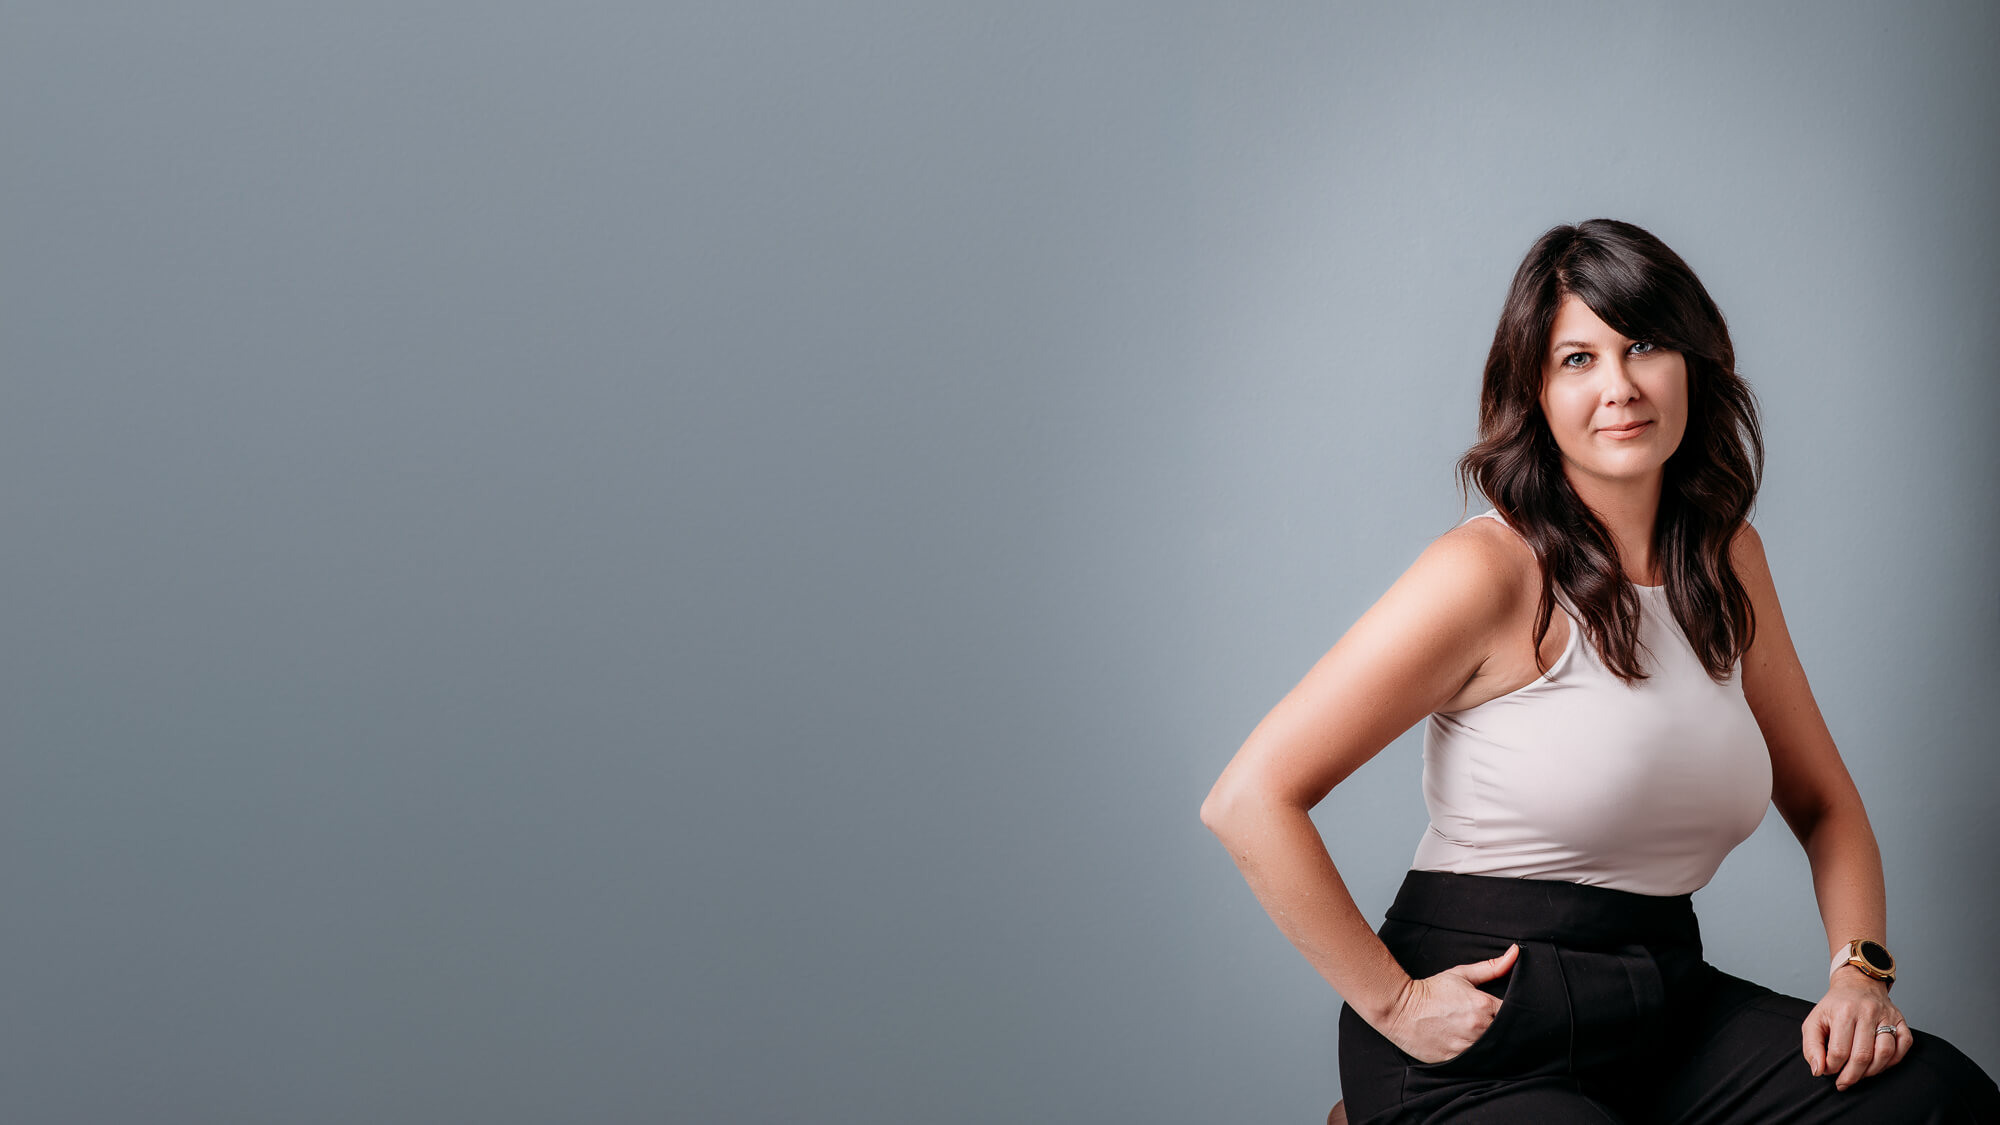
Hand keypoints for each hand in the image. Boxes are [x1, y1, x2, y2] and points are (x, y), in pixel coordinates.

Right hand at [1376, 942, 1518, 1063]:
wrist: (1400, 1008)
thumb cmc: (1431, 991)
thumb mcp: (1461, 974)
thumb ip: (1491, 967)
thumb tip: (1515, 952)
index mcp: (1483, 1005)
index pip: (1514, 1014)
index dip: (1512, 1014)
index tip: (1502, 1013)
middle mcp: (1479, 1027)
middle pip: (1505, 1034)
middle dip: (1501, 1030)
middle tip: (1490, 1025)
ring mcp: (1468, 1046)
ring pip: (1493, 1050)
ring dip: (1490, 1045)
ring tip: (1476, 1035)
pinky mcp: (1458, 1061)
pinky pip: (1477, 1063)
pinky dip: (1477, 1057)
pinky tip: (1468, 1047)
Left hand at [1803, 968, 1912, 1090]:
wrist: (1857, 984)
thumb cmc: (1835, 1006)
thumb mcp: (1814, 1021)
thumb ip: (1811, 1047)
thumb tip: (1818, 1070)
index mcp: (1843, 1011)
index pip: (1839, 1051)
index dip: (1832, 1067)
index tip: (1828, 1071)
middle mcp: (1867, 1012)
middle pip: (1863, 1055)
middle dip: (1852, 1075)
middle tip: (1844, 1082)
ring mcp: (1887, 1016)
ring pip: (1885, 1053)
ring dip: (1872, 1072)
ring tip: (1860, 1074)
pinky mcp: (1901, 1020)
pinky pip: (1903, 1046)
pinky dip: (1893, 1061)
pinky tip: (1878, 1064)